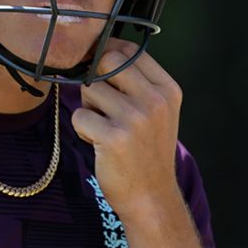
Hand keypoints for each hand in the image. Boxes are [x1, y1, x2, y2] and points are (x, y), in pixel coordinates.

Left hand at [71, 39, 183, 222]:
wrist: (151, 198)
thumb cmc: (146, 151)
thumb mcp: (157, 112)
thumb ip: (136, 81)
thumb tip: (100, 49)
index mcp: (168, 89)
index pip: (130, 50)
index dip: (108, 54)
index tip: (100, 70)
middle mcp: (155, 100)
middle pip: (107, 61)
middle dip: (95, 78)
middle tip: (100, 104)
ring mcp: (136, 119)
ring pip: (89, 89)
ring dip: (89, 108)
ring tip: (104, 128)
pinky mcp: (114, 138)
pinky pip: (80, 116)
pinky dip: (83, 129)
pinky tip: (99, 143)